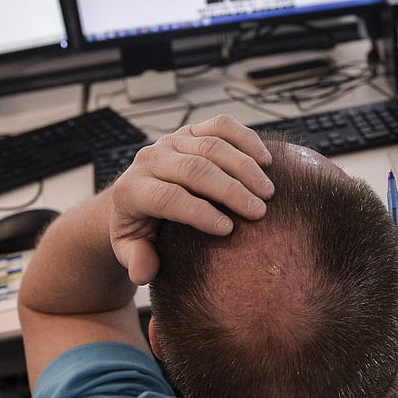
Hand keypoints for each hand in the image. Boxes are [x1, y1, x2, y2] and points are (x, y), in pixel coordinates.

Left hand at [108, 115, 273, 284]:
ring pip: (212, 145)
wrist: (135, 196)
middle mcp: (150, 159)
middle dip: (230, 190)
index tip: (228, 229)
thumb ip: (136, 260)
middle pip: (194, 169)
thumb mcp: (129, 250)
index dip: (198, 212)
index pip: (166, 197)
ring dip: (245, 167)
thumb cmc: (138, 229)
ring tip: (268, 192)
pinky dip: (247, 140)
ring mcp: (172, 141)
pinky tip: (267, 161)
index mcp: (132, 190)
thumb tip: (144, 271)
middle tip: (259, 212)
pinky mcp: (192, 130)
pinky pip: (222, 126)